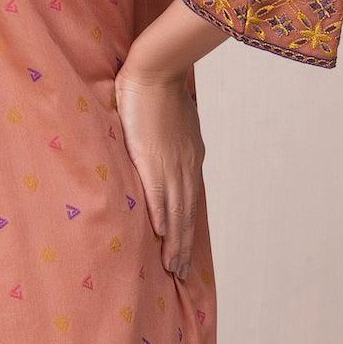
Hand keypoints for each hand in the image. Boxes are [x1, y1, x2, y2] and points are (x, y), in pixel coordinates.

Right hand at [113, 56, 205, 278]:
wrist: (157, 70)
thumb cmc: (161, 90)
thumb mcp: (174, 121)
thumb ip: (170, 141)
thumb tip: (163, 148)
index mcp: (190, 158)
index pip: (190, 202)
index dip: (188, 229)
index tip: (185, 252)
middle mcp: (185, 166)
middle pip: (187, 215)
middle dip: (183, 246)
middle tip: (179, 273)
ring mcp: (170, 163)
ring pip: (177, 211)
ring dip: (175, 241)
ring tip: (172, 266)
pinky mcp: (152, 158)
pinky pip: (159, 193)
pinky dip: (162, 216)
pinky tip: (160, 235)